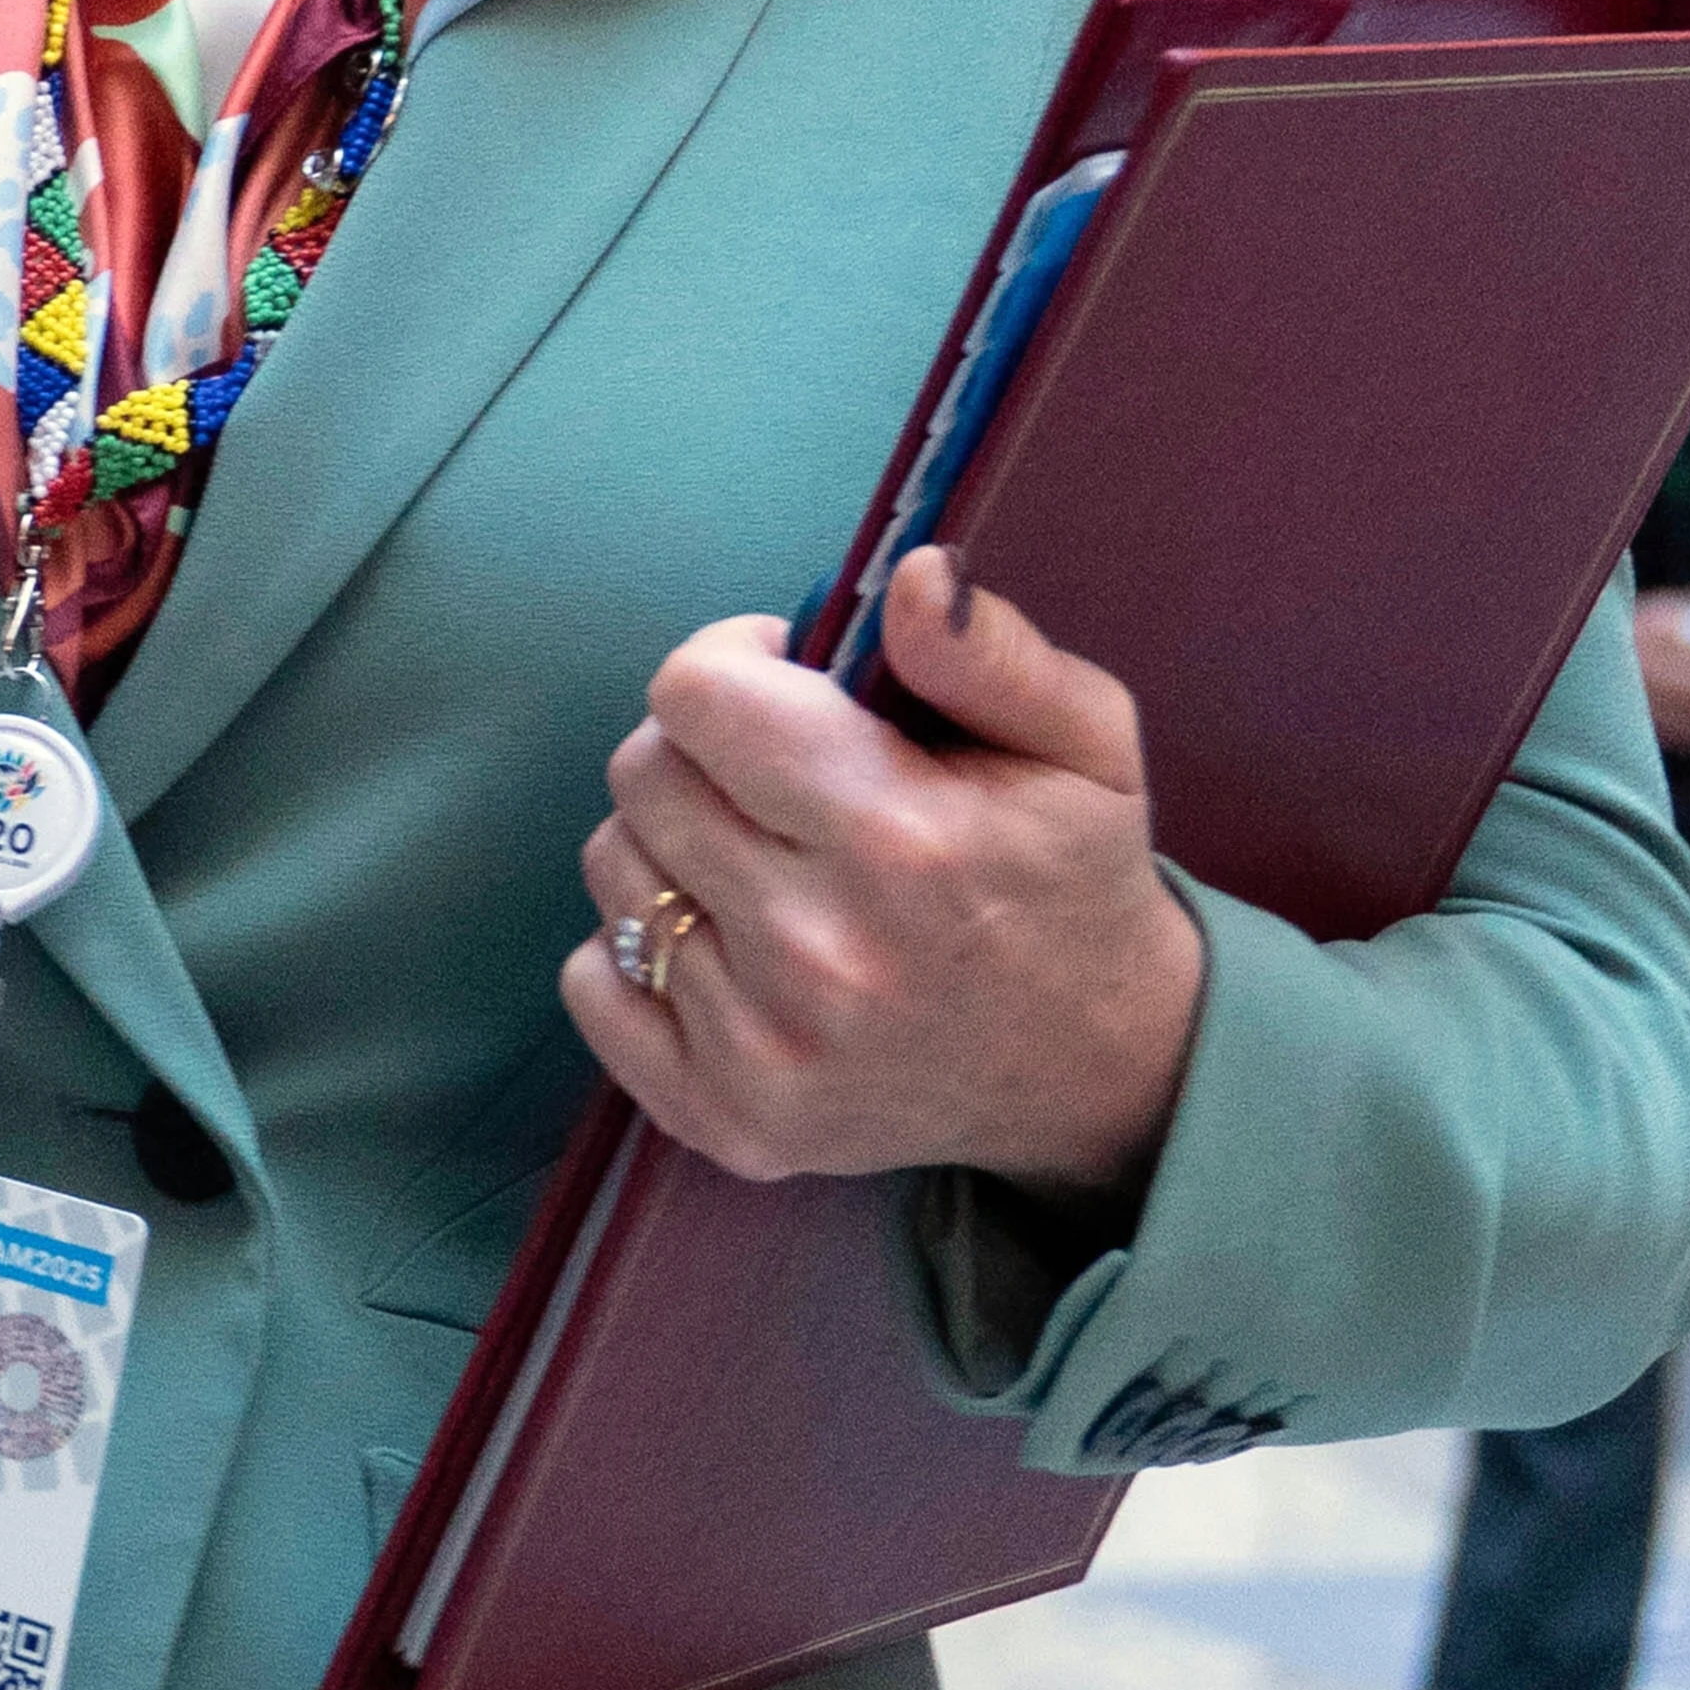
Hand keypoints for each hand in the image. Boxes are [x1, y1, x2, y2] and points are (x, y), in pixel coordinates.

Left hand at [564, 548, 1205, 1216]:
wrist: (1097, 1073)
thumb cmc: (1073, 884)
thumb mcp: (1086, 744)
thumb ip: (988, 650)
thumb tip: (908, 572)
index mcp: (899, 840)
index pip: (697, 697)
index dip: (732, 663)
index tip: (787, 682)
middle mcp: (817, 951)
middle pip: (642, 774)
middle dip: (701, 747)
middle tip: (779, 773)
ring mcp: (762, 1049)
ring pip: (614, 868)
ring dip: (673, 844)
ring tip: (765, 860)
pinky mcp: (726, 1117)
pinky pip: (593, 984)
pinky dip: (637, 951)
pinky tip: (729, 944)